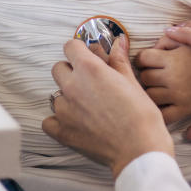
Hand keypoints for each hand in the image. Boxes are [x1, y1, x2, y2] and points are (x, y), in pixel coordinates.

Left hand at [42, 34, 174, 178]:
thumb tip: (118, 41)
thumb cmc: (141, 115)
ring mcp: (64, 110)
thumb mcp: (132, 82)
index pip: (70, 46)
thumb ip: (119, 60)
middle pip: (58, 68)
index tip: (86, 56)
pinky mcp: (62, 131)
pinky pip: (49, 121)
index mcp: (90, 69)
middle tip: (89, 83)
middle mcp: (72, 86)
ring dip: (67, 98)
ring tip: (88, 108)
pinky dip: (58, 121)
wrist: (139, 149)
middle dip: (71, 71)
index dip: (79, 49)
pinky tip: (75, 123)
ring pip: (56, 95)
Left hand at [138, 38, 190, 123]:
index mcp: (174, 59)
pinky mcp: (185, 110)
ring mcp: (178, 96)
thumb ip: (167, 39)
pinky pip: (163, 115)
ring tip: (160, 86)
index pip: (142, 59)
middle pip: (144, 78)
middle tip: (155, 72)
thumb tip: (151, 47)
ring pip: (149, 96)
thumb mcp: (189, 39)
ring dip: (151, 91)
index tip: (148, 60)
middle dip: (147, 74)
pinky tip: (164, 103)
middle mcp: (174, 78)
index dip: (143, 58)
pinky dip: (159, 110)